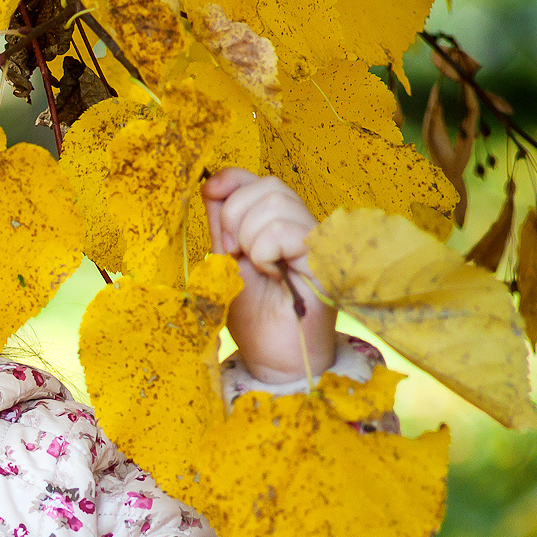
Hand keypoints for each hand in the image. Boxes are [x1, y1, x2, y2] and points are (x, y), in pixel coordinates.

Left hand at [202, 167, 337, 385]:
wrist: (273, 358)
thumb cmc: (254, 316)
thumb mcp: (226, 263)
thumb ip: (223, 226)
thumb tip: (212, 185)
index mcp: (277, 224)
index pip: (257, 178)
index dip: (231, 180)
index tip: (211, 196)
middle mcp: (301, 226)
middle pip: (267, 184)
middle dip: (235, 215)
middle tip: (235, 253)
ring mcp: (317, 240)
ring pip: (275, 203)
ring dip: (250, 237)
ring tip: (257, 267)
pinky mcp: (325, 257)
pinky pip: (282, 230)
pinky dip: (264, 252)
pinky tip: (272, 275)